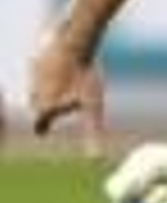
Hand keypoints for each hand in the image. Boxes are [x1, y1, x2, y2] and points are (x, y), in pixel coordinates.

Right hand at [29, 28, 107, 152]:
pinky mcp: (38, 59)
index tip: (43, 133)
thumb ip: (92, 133)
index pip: (41, 124)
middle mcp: (35, 93)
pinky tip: (57, 69)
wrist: (76, 43)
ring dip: (44, 91)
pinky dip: (47, 72)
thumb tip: (95, 159)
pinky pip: (39, 69)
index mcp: (45, 107)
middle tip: (48, 112)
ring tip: (55, 90)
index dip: (43, 128)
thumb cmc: (86, 76)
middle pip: (37, 106)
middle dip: (43, 110)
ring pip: (37, 88)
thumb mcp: (93, 106)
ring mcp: (34, 75)